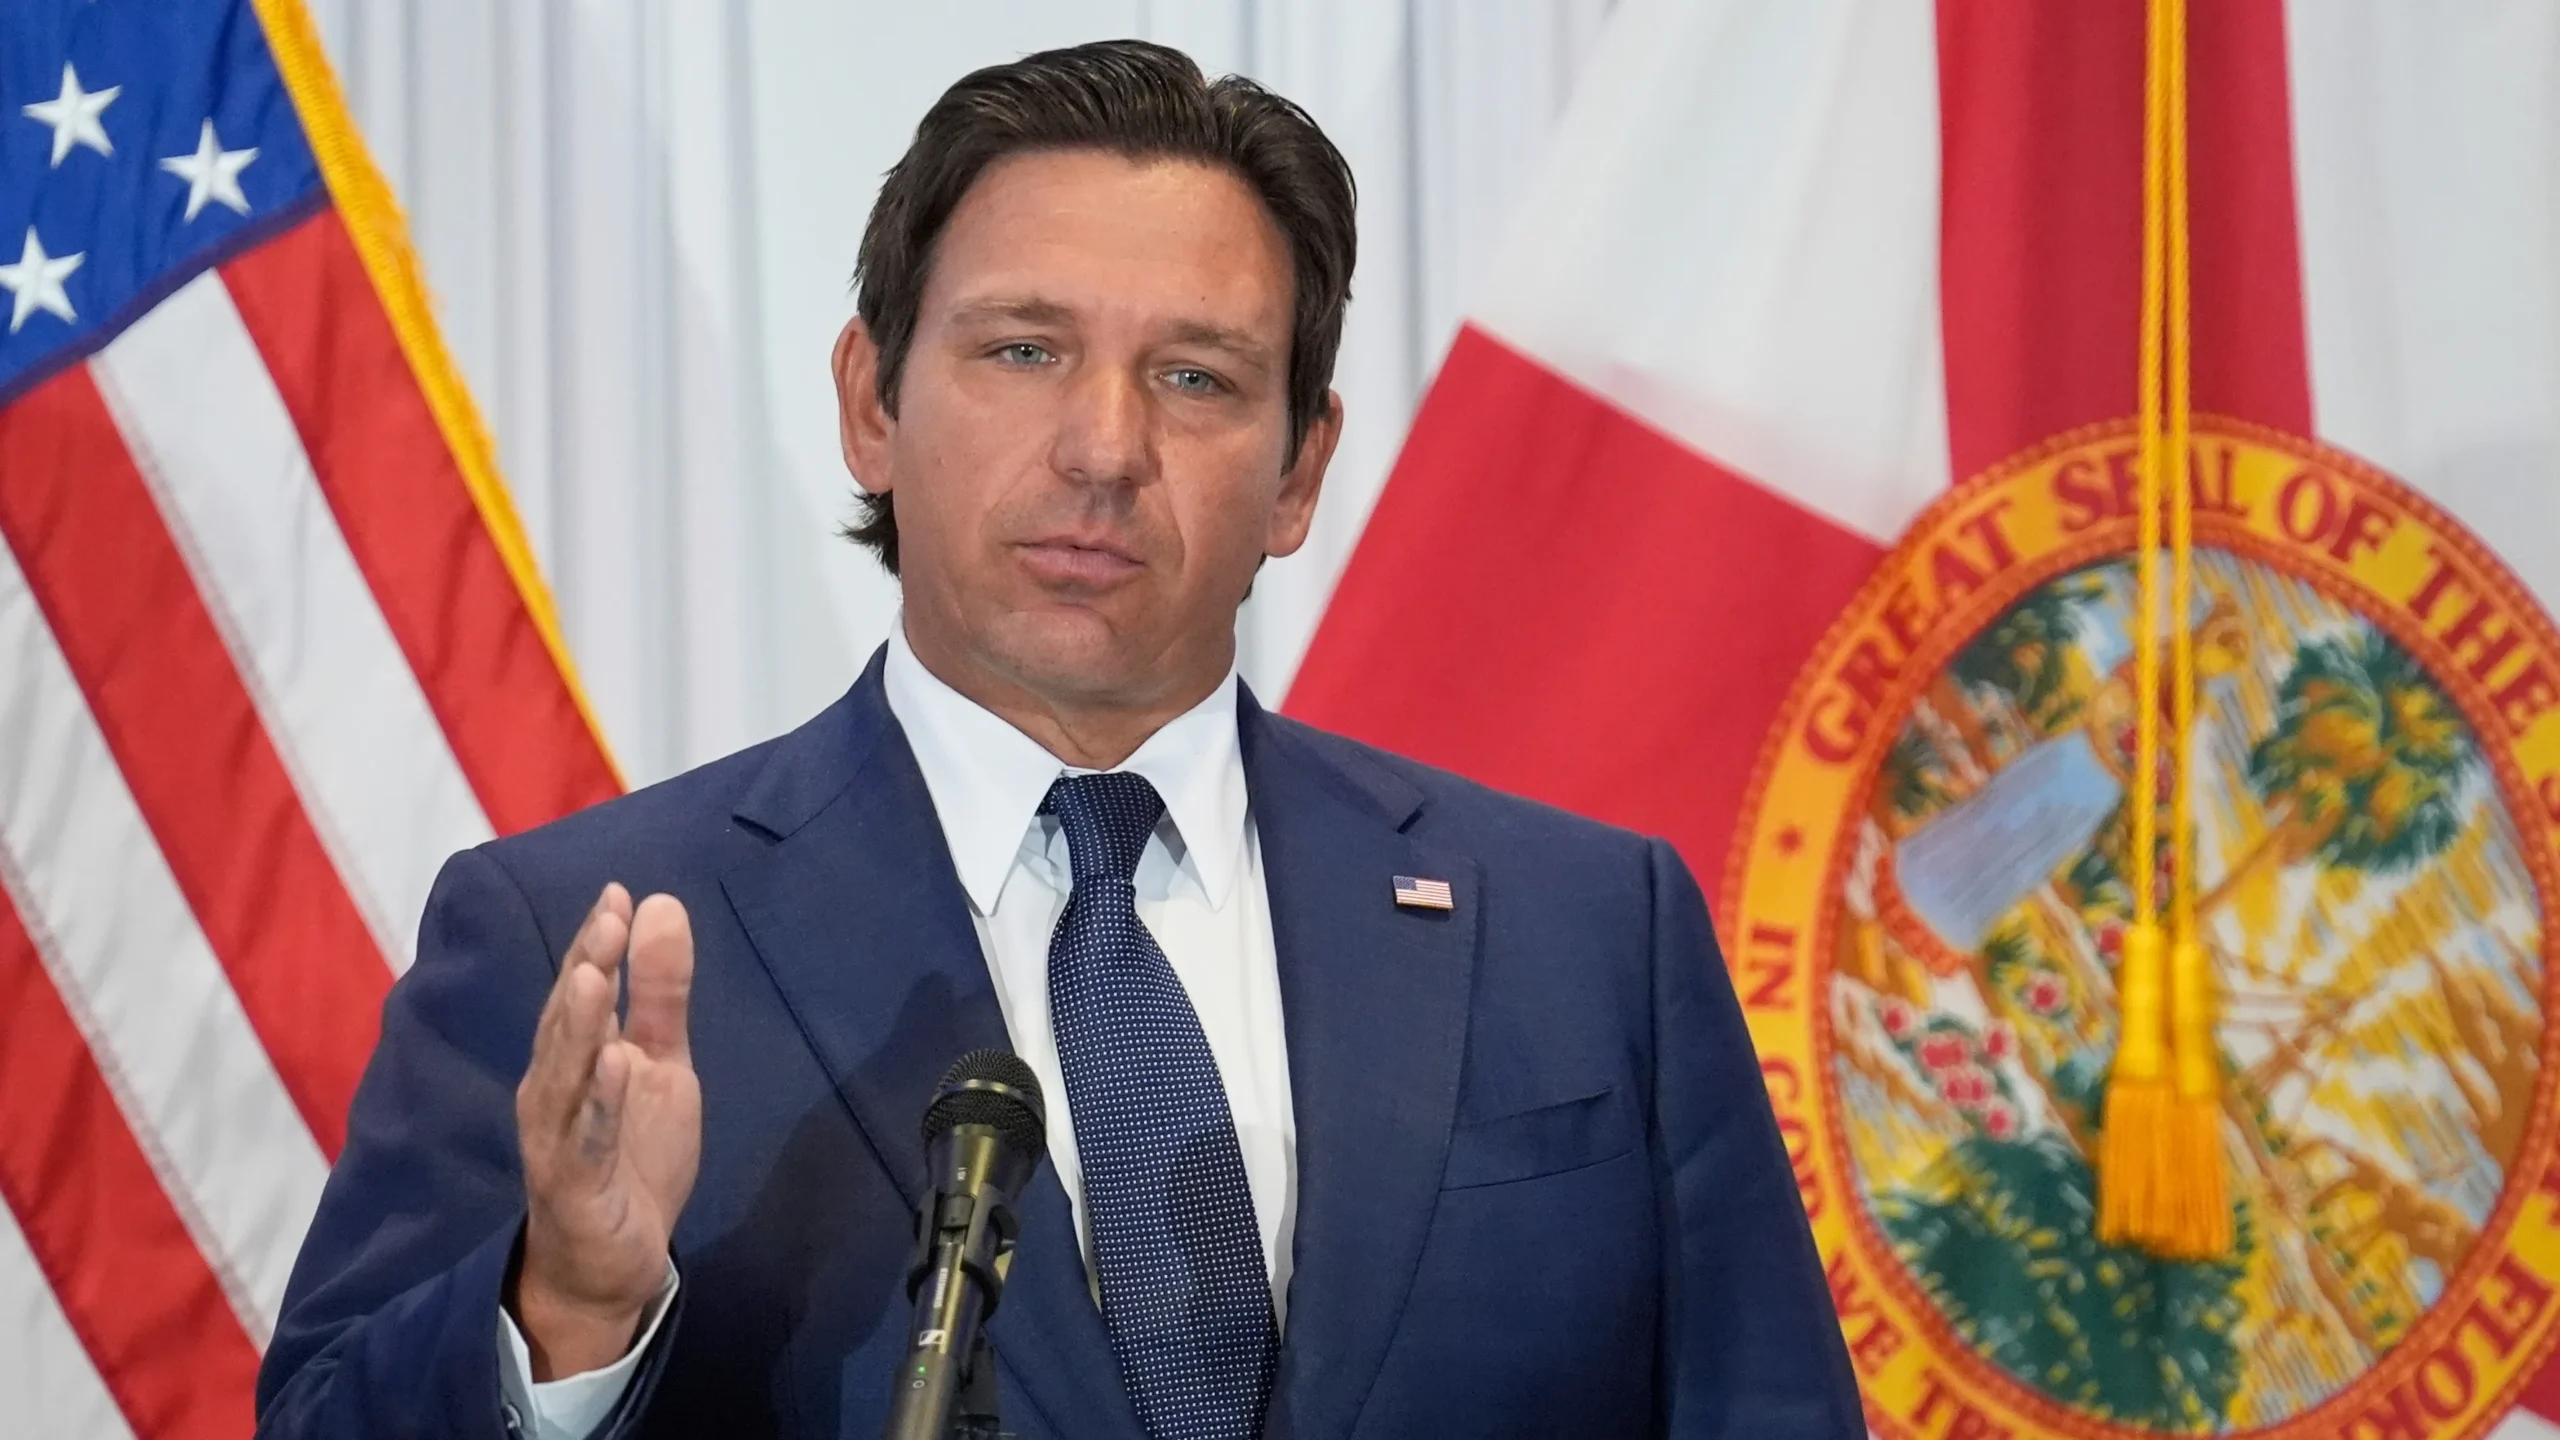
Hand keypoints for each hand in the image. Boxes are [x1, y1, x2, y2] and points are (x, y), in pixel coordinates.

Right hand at [511, 884, 701, 1378]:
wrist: (611, 1262)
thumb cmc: (629, 1155)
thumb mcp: (661, 1065)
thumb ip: (660, 994)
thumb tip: (659, 905)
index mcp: (573, 1058)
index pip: (581, 991)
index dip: (596, 943)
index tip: (619, 891)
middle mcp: (552, 1091)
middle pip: (567, 1022)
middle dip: (585, 967)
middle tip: (608, 915)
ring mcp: (558, 1138)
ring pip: (565, 1075)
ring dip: (579, 1026)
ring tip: (596, 975)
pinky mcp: (574, 1185)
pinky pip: (586, 1139)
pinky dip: (599, 1101)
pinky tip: (616, 1065)